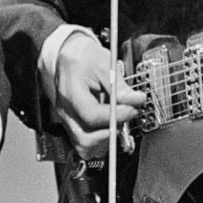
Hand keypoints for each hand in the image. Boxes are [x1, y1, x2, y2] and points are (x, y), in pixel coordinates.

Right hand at [51, 32, 145, 159]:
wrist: (70, 54)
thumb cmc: (84, 58)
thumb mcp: (104, 64)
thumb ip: (119, 86)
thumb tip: (137, 100)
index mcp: (70, 94)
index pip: (91, 116)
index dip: (115, 116)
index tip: (132, 108)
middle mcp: (65, 112)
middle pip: (85, 139)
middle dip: (110, 133)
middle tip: (126, 117)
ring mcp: (67, 121)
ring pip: (84, 147)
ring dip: (105, 141)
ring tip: (118, 122)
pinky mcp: (73, 125)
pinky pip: (84, 143)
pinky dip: (99, 142)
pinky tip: (110, 128)